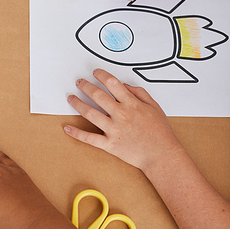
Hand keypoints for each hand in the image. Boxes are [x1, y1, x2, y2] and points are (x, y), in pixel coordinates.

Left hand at [64, 69, 183, 172]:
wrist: (162, 155)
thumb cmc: (160, 133)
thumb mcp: (155, 107)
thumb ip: (140, 93)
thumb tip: (125, 86)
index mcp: (132, 104)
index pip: (112, 83)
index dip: (101, 75)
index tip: (95, 73)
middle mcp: (121, 115)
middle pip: (97, 95)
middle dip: (86, 86)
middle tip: (79, 82)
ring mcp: (113, 129)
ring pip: (90, 113)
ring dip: (77, 104)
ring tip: (71, 98)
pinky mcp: (109, 144)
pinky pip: (89, 138)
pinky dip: (76, 133)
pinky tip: (67, 128)